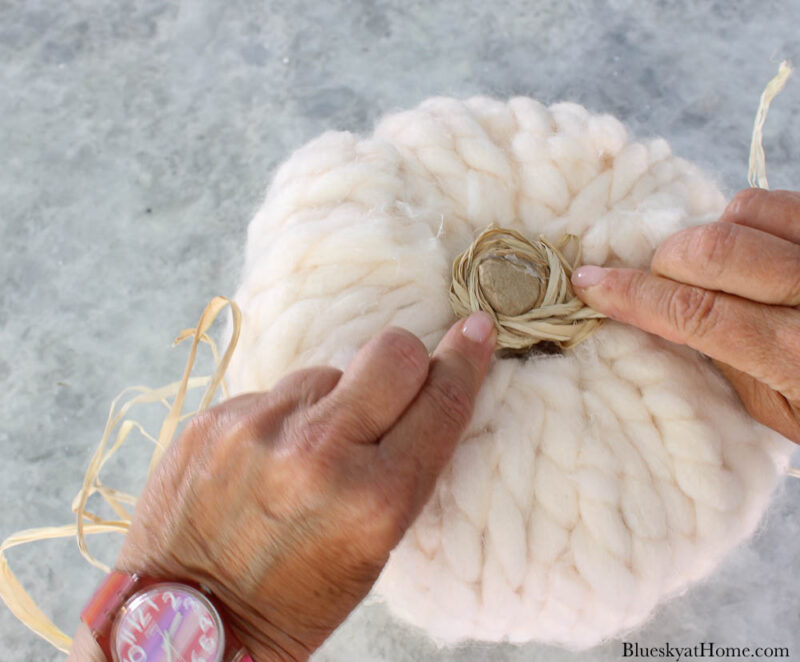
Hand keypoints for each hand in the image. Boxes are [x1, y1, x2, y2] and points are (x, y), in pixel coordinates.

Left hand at [112, 312, 495, 660]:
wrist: (186, 621)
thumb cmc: (293, 599)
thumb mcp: (372, 549)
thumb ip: (401, 467)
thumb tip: (424, 389)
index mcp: (374, 499)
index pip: (440, 403)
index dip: (466, 361)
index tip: (477, 330)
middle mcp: (319, 453)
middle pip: (392, 354)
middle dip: (404, 362)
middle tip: (393, 384)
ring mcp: (260, 428)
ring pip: (327, 372)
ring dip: (332, 401)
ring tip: (308, 452)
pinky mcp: (214, 417)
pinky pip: (272, 393)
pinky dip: (282, 418)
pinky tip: (266, 459)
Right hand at [572, 188, 799, 443]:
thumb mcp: (781, 413)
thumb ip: (726, 361)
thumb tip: (663, 315)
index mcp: (798, 360)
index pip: (694, 312)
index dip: (632, 295)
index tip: (590, 283)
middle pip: (713, 249)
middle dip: (666, 260)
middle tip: (660, 279)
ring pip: (745, 210)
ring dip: (710, 236)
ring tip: (715, 265)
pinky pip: (779, 199)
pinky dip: (748, 217)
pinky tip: (755, 249)